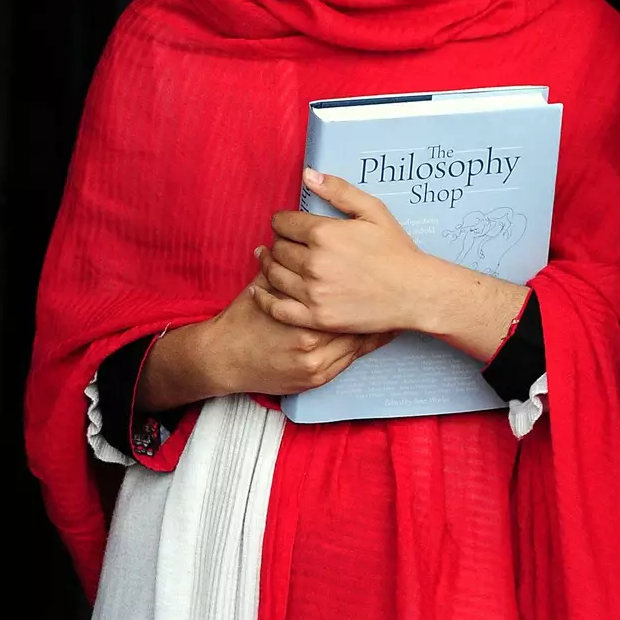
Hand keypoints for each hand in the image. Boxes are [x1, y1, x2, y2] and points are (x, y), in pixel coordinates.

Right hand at [136, 281, 390, 406]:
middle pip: (353, 319)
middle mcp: (310, 340)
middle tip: (396, 291)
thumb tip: (298, 241)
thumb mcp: (261, 287)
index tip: (378, 269)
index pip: (338, 292)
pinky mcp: (317, 378)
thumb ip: (284, 268)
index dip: (360, 280)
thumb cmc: (242, 321)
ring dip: (376, 327)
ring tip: (397, 313)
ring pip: (356, 342)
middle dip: (373, 306)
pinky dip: (366, 346)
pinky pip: (349, 361)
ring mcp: (315, 363)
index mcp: (300, 313)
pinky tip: (380, 335)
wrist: (223, 360)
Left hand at [258, 170, 528, 362]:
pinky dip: (263, 298)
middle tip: (282, 243)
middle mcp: (314, 263)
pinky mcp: (316, 317)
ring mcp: (313, 292)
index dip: (282, 221)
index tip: (285, 224)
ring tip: (269, 261)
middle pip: (277, 249)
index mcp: (324, 234)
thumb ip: (339, 191)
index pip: (284, 223)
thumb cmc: (397, 251)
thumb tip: (308, 174)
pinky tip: (259, 291)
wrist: (415, 292)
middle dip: (277, 243)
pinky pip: (277, 308)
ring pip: (273, 275)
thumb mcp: (374, 211)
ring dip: (268, 265)